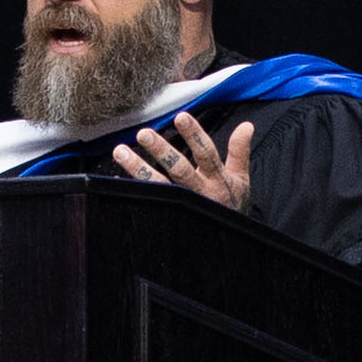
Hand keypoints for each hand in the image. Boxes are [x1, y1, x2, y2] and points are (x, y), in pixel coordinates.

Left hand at [113, 115, 257, 211]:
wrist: (227, 243)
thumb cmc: (232, 206)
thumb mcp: (241, 179)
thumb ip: (239, 152)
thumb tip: (247, 125)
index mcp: (218, 180)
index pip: (206, 154)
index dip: (194, 136)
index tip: (181, 117)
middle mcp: (199, 193)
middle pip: (179, 170)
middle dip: (162, 151)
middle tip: (143, 134)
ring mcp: (182, 206)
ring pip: (158, 186)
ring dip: (138, 169)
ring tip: (120, 152)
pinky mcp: (168, 217)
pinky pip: (147, 203)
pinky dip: (131, 192)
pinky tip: (115, 180)